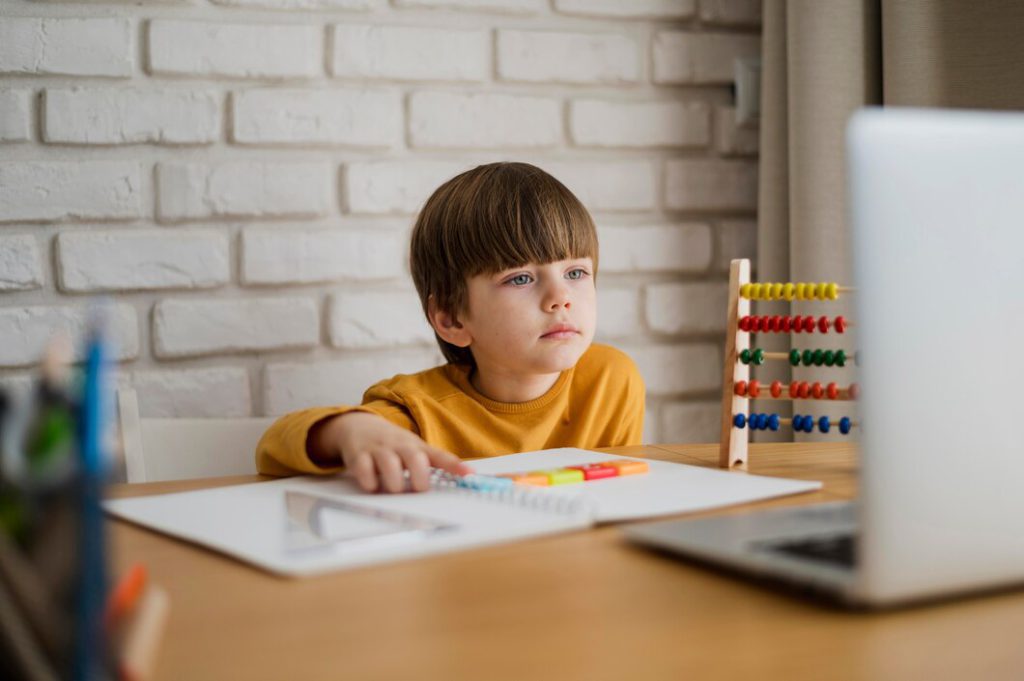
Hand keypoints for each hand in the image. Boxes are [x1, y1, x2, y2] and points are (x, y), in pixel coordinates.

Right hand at [317, 412, 472, 492]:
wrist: (359, 425)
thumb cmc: (392, 444)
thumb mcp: (414, 449)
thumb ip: (435, 464)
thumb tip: (464, 478)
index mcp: (416, 447)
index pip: (439, 456)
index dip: (454, 465)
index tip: (469, 475)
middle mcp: (400, 446)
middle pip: (415, 459)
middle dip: (419, 478)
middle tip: (418, 489)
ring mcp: (379, 450)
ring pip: (390, 465)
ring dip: (395, 483)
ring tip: (394, 489)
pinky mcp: (359, 455)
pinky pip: (364, 469)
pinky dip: (369, 482)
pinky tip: (372, 486)